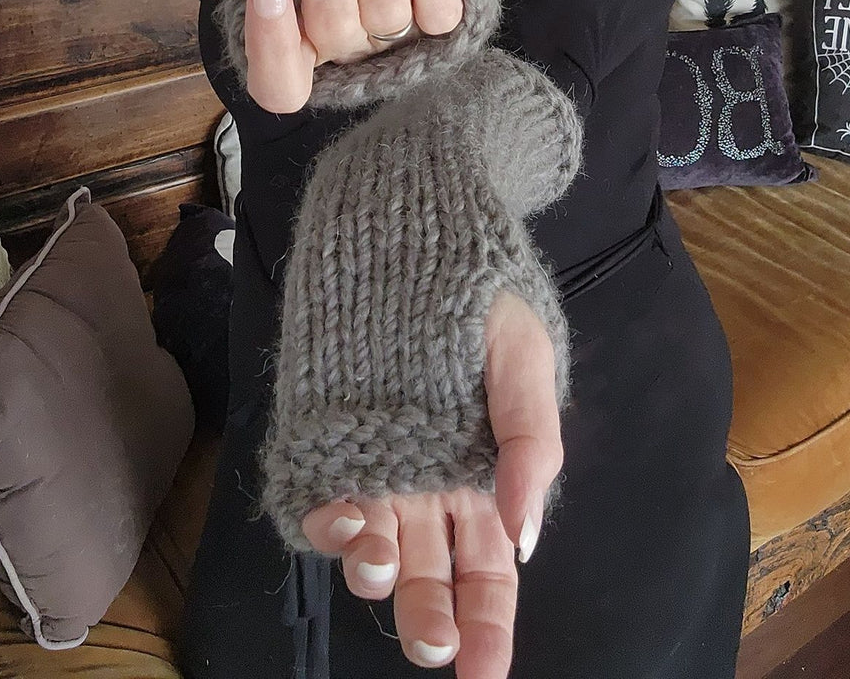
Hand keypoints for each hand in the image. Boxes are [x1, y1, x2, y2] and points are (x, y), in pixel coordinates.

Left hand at [300, 292, 564, 676]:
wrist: (409, 217)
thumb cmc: (478, 285)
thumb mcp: (524, 352)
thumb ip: (531, 438)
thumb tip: (526, 535)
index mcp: (485, 469)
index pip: (490, 568)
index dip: (489, 624)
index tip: (484, 673)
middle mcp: (424, 477)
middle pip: (428, 570)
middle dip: (430, 616)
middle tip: (434, 641)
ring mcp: (370, 455)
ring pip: (372, 538)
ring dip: (375, 569)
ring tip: (383, 568)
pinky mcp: (322, 428)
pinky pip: (318, 488)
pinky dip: (325, 516)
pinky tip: (338, 519)